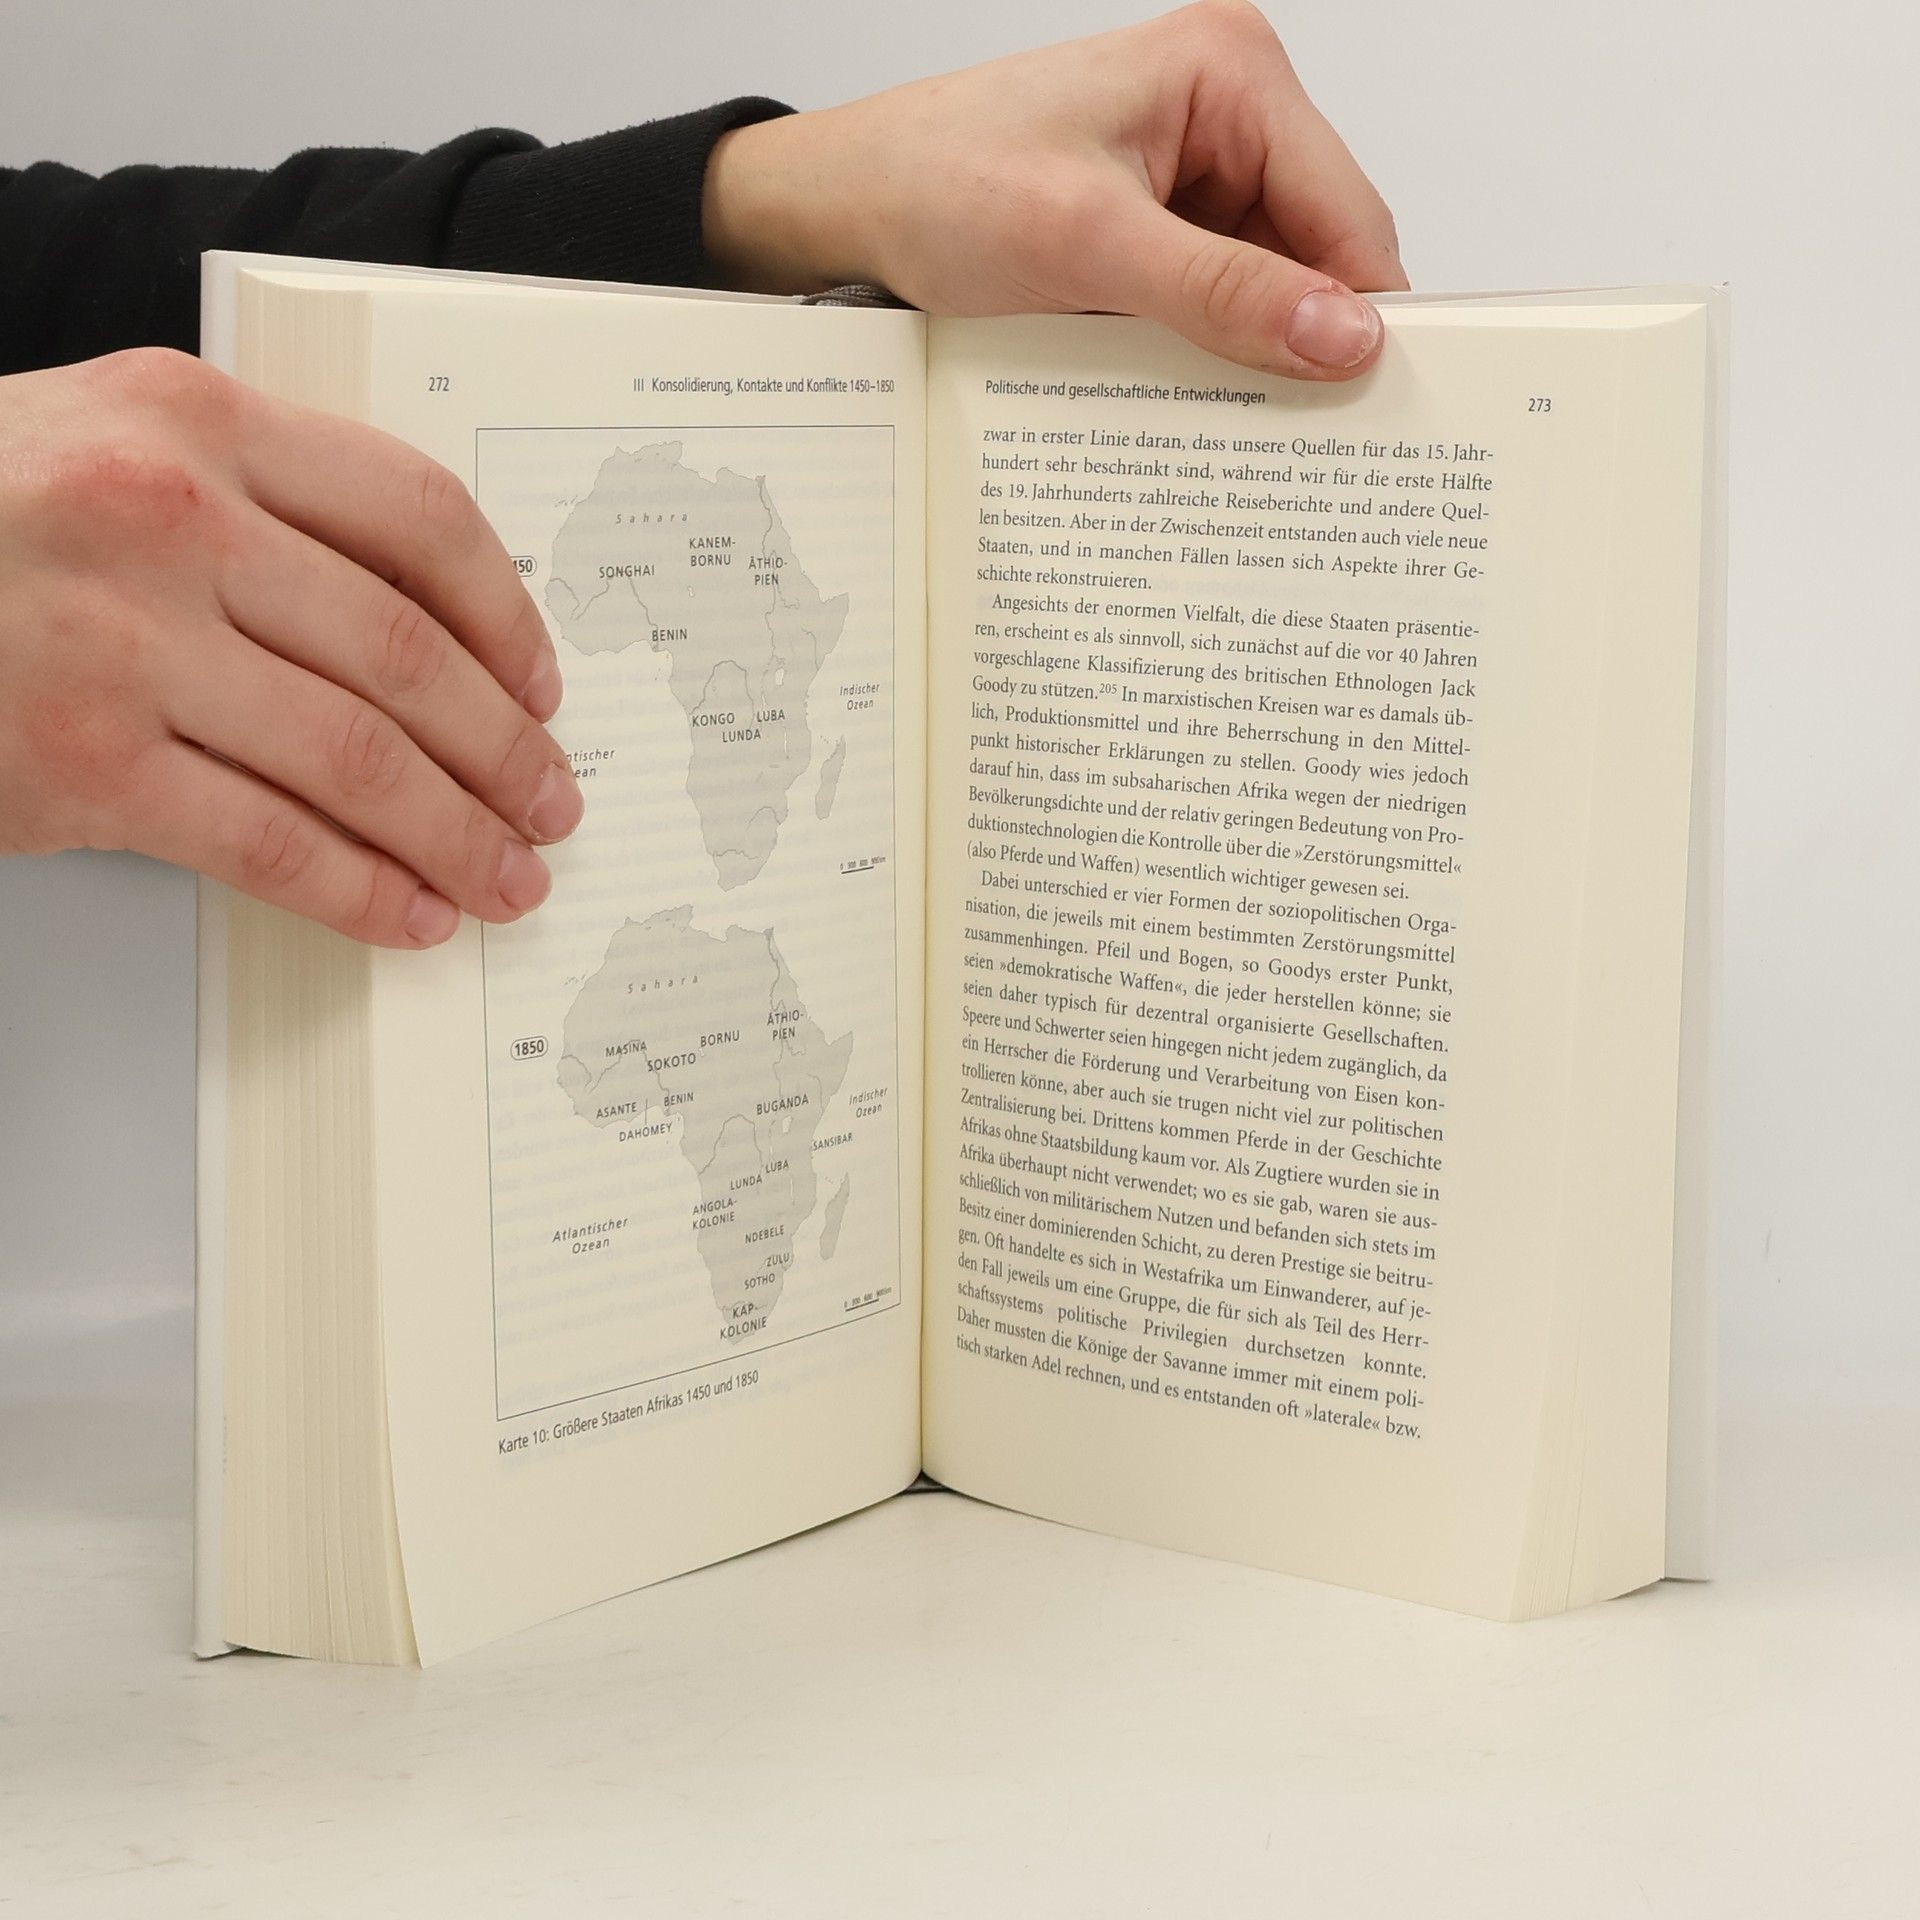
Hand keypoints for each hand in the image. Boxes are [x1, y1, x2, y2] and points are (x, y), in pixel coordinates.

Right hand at [0, 348, 582, 946]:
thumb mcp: (109, 450)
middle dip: (503, 749)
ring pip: (354, 757)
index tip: (542, 686)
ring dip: (455, 833)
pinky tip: (411, 913)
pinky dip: (359, 890)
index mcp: (193, 421)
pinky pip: (267, 842)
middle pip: (403, 652)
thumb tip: (429, 635)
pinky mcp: (76, 763)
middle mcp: (164, 518)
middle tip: (551, 803)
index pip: (414, 514)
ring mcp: (117, 644)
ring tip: (508, 877)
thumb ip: (260, 507)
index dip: (506, 616)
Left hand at [704, 0, 1406, 379]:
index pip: (1347, 210)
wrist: (846, 206)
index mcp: (1230, 75)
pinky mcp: (1156, 228)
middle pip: (1316, 253)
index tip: (1381, 409)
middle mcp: (1225, 115)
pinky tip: (1189, 398)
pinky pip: (1214, 302)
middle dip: (1306, 340)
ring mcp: (1192, 175)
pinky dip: (1207, 354)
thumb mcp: (1087, 244)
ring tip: (1237, 426)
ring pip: (1267, 289)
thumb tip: (1342, 337)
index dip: (1368, 313)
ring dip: (1251, 356)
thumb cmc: (938, 182)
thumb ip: (1221, 292)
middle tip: (1309, 443)